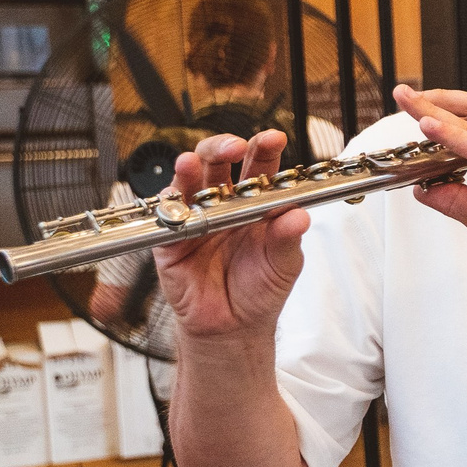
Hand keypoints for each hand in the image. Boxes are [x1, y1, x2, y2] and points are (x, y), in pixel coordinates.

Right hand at [152, 129, 309, 342]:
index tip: (273, 138)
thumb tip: (300, 215)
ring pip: (189, 181)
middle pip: (220, 164)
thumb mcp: (283, 264)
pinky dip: (170, 202)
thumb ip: (287, 239)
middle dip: (226, 148)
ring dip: (192, 167)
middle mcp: (224, 204)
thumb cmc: (260, 290)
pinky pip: (167, 214)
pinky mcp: (170, 238)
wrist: (233, 327)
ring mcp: (195, 217)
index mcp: (256, 204)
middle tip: (237, 146)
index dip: (265, 149)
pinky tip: (176, 192)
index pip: (259, 168)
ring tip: (196, 161)